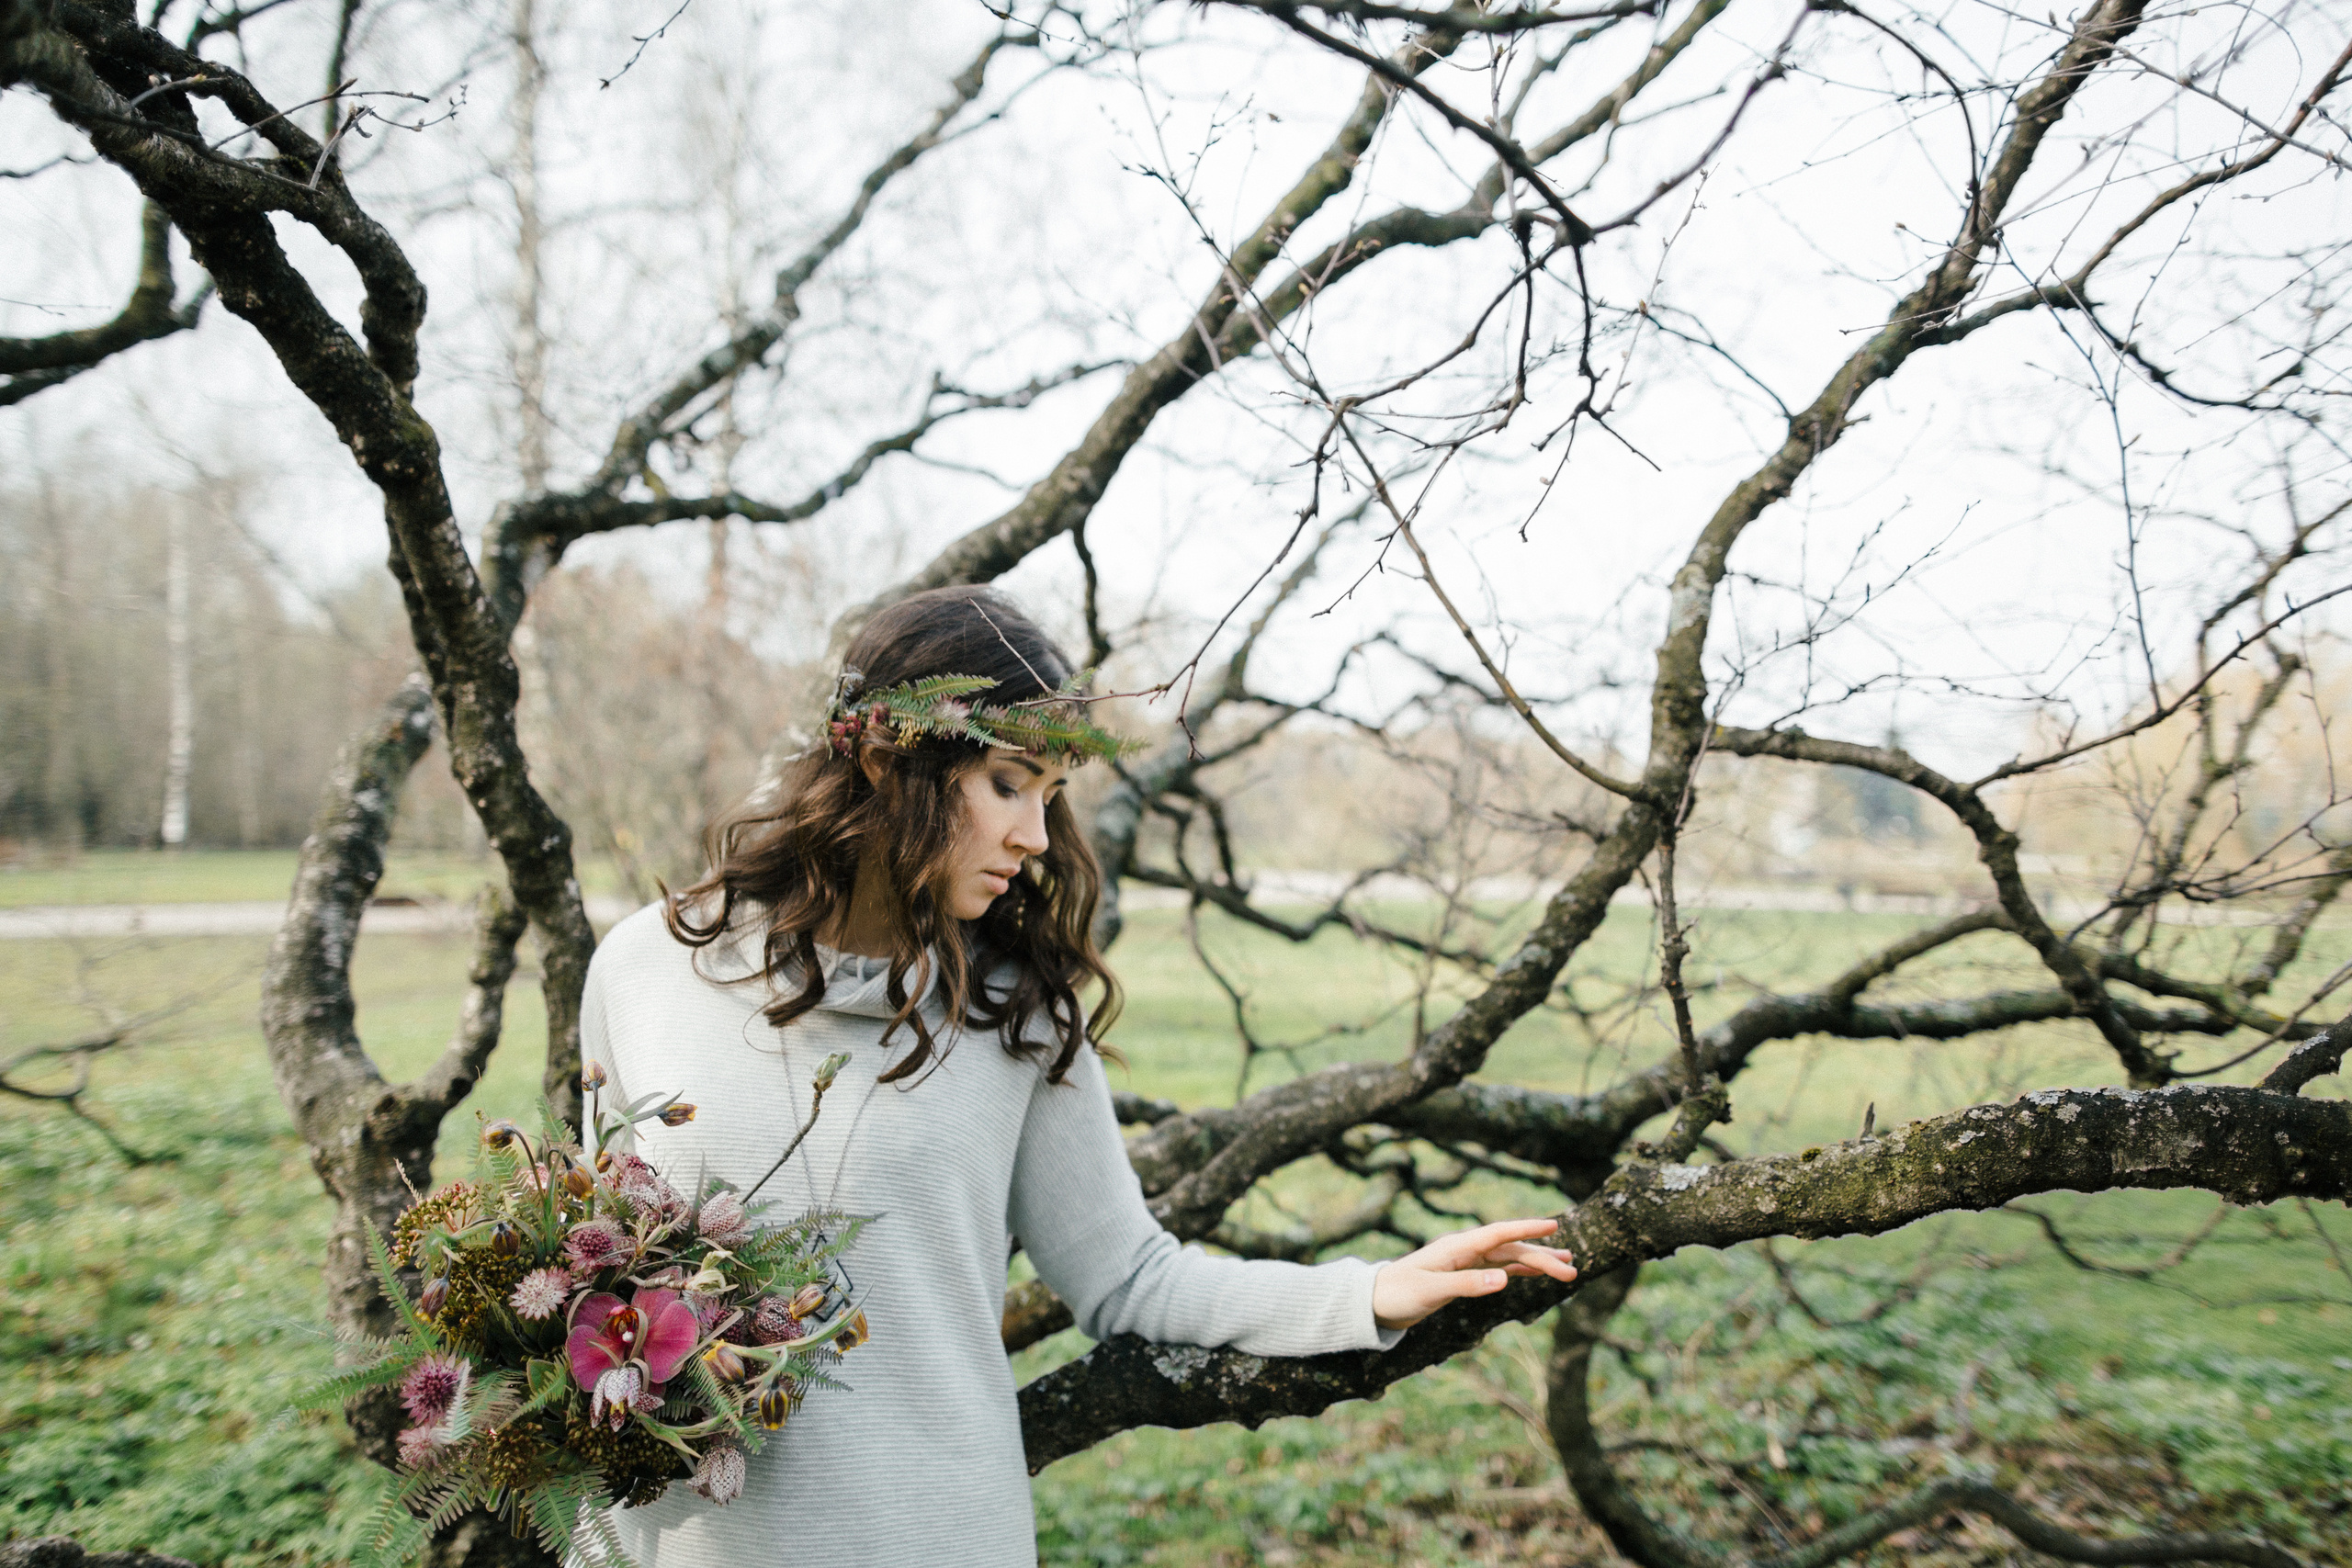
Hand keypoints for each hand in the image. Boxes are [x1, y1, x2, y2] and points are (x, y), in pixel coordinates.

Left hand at [1371, 1218, 1576, 1330]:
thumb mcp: (1431, 1291)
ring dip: (1536, 1262)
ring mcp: (1465, 1261)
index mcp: (1456, 1247)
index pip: (1499, 1233)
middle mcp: (1464, 1249)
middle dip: (1542, 1257)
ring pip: (1508, 1259)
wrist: (1375, 1302)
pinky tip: (1536, 1273)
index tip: (1554, 1225)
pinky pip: (1498, 1269)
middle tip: (1572, 1270)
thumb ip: (1467, 1285)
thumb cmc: (1399, 1294)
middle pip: (1510, 1249)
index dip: (1527, 1228)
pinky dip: (1519, 1270)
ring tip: (1566, 1267)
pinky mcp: (1464, 1274)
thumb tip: (1503, 1279)